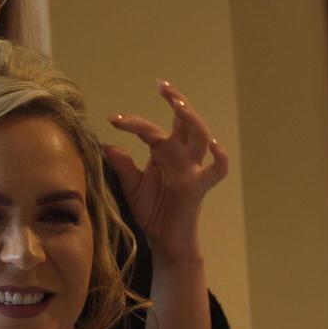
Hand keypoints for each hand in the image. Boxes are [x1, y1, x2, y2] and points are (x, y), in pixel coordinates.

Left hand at [104, 80, 230, 266]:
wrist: (163, 243)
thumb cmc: (152, 214)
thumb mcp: (132, 187)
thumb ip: (123, 166)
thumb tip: (107, 145)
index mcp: (166, 154)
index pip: (153, 129)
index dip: (134, 122)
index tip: (113, 119)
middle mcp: (182, 158)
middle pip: (185, 122)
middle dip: (176, 102)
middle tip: (162, 85)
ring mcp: (193, 171)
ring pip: (200, 137)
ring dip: (191, 118)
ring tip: (177, 104)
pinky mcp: (198, 188)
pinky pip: (218, 170)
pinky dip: (220, 157)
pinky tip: (215, 145)